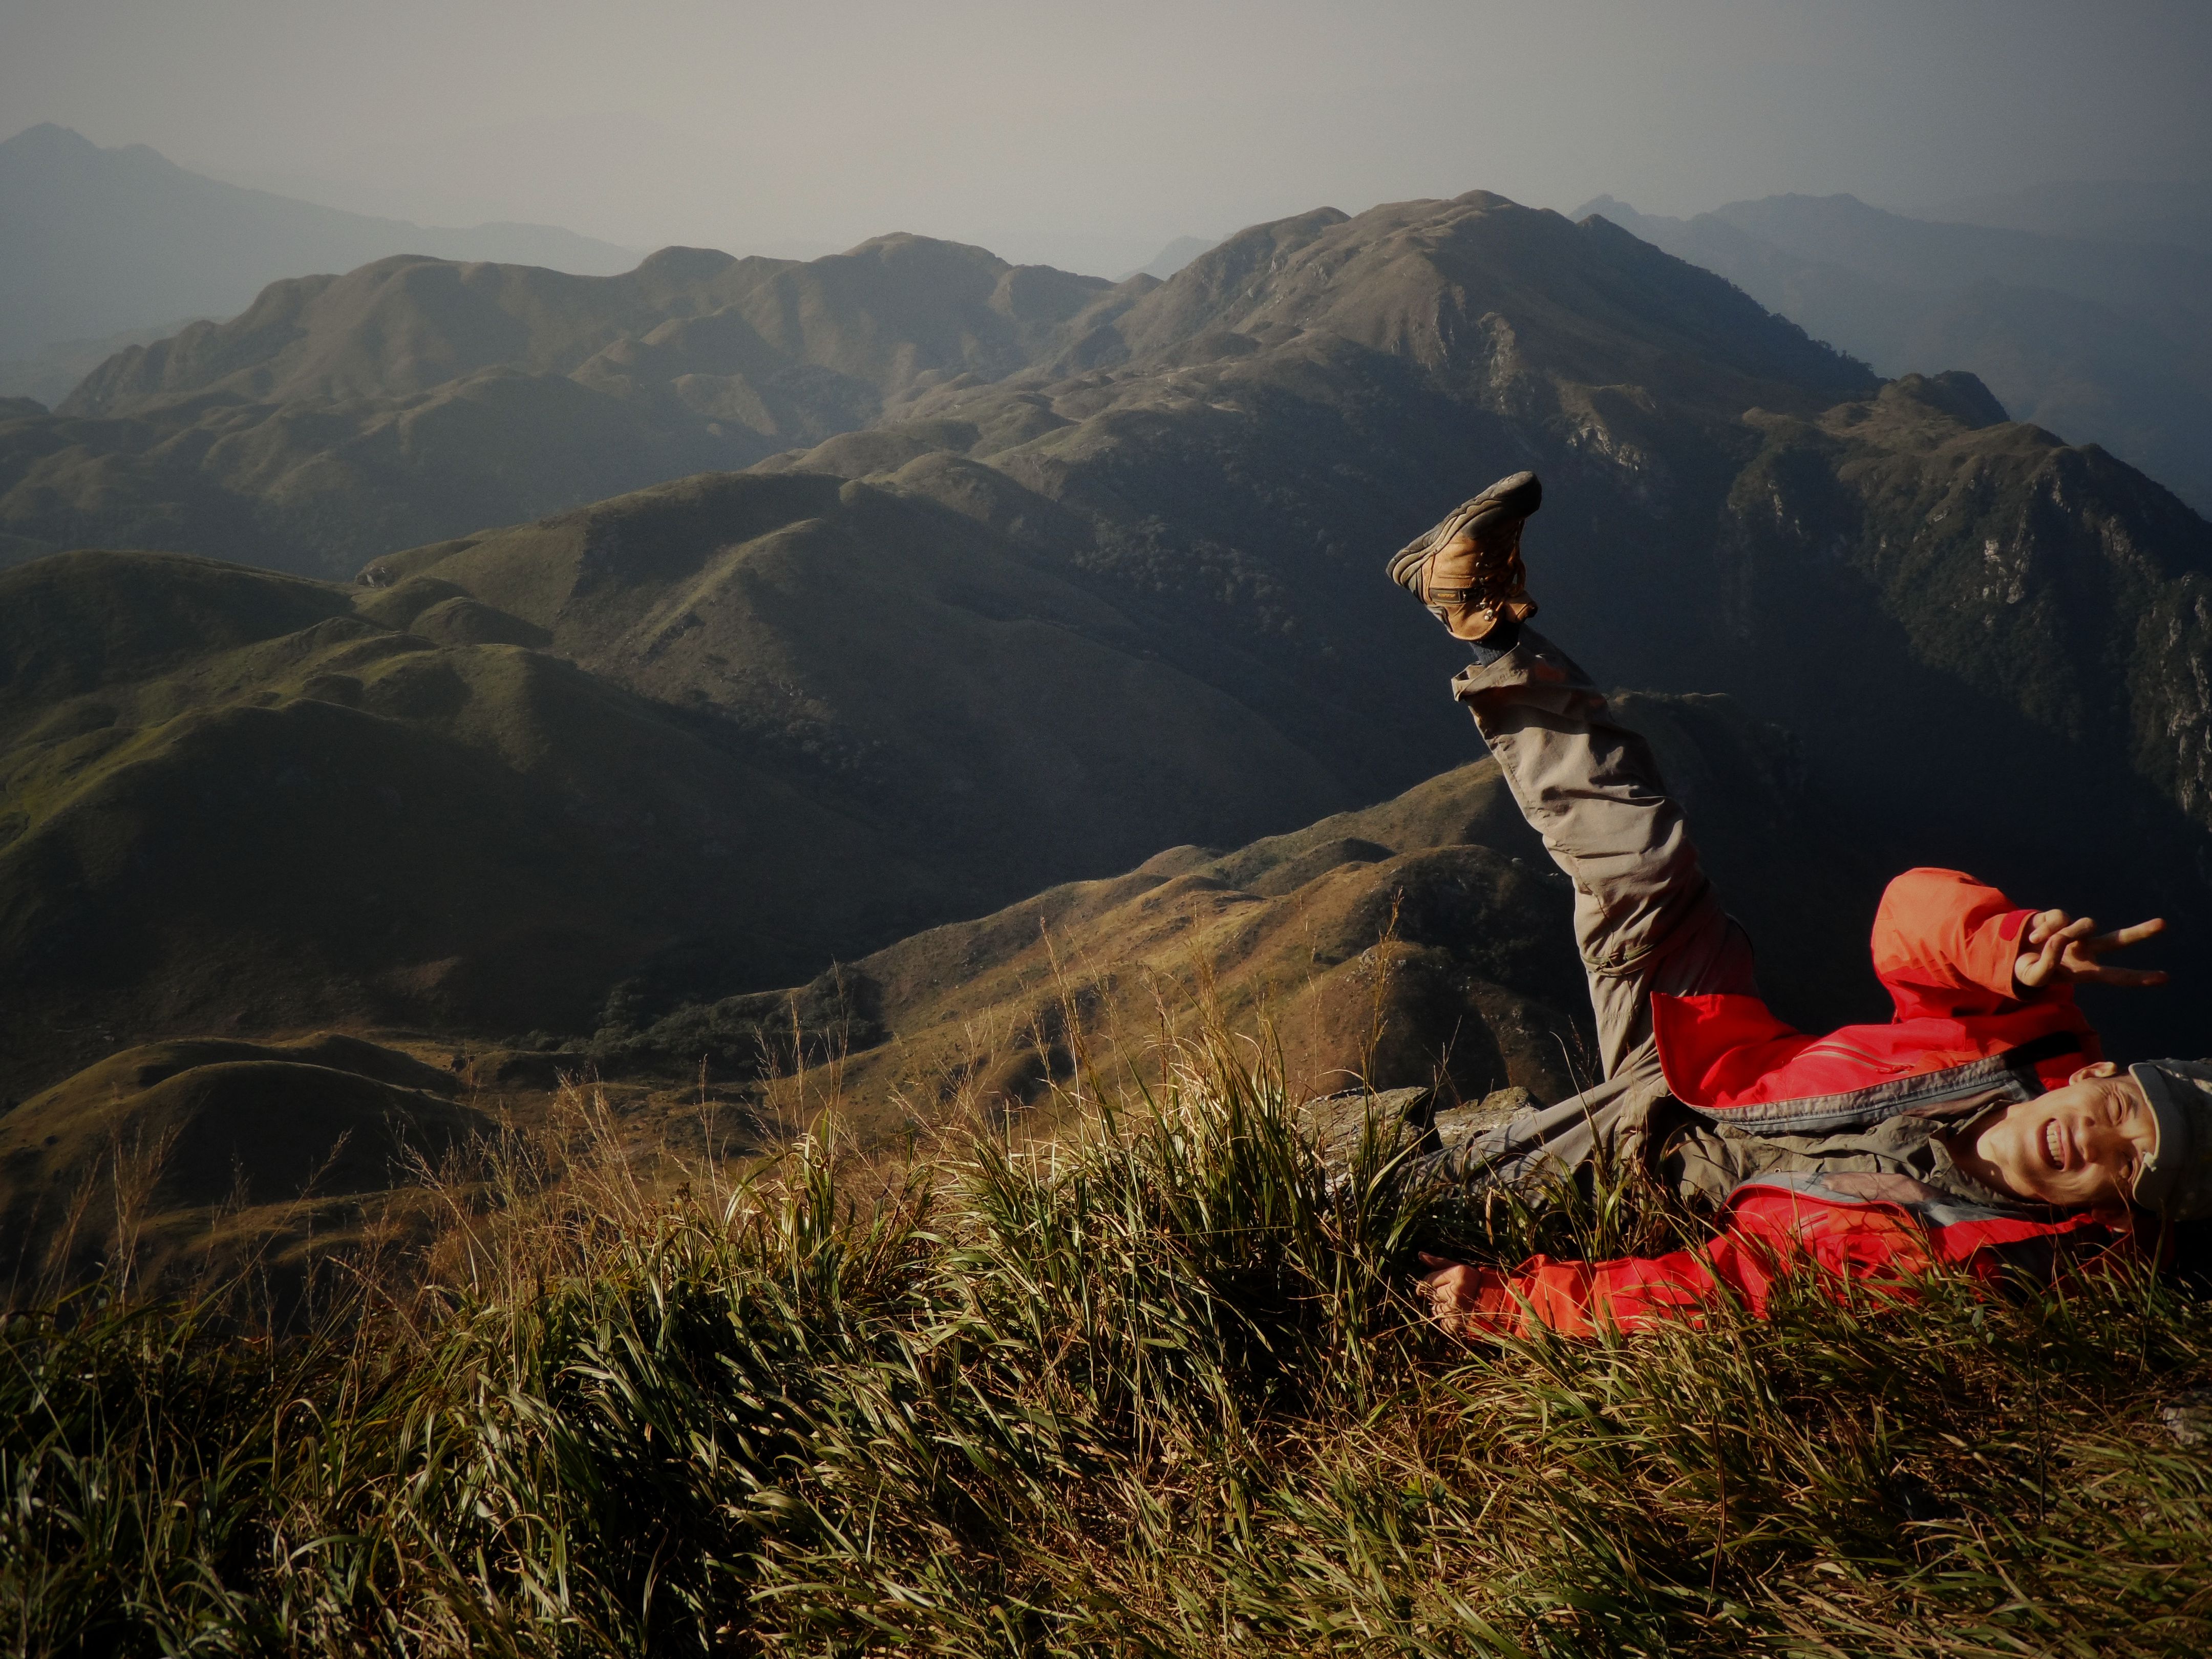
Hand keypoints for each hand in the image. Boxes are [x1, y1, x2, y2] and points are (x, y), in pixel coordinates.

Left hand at [1416, 1251, 1508, 1337]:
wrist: (1496, 1307)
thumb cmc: (1476, 1285)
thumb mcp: (1460, 1269)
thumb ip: (1439, 1263)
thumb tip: (1420, 1254)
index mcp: (1459, 1274)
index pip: (1430, 1279)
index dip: (1427, 1283)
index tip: (1428, 1286)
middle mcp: (1456, 1291)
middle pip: (1432, 1294)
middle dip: (1439, 1295)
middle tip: (1456, 1295)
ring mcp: (1455, 1309)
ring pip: (1435, 1309)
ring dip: (1443, 1308)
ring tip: (1459, 1306)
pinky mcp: (1455, 1324)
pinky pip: (1442, 1322)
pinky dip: (1448, 1320)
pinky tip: (1460, 1315)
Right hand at [2013, 910, 2168, 991]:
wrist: (2008, 955)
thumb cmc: (2028, 971)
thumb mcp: (2035, 977)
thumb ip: (2047, 964)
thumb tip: (2060, 938)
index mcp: (2084, 971)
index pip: (2115, 975)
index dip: (2139, 977)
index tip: (2165, 978)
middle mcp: (2085, 949)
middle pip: (2118, 940)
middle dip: (2140, 932)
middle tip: (2163, 925)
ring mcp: (2073, 932)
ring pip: (2085, 924)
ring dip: (2066, 933)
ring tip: (2038, 943)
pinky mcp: (2059, 918)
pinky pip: (2058, 919)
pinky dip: (2043, 930)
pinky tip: (2032, 938)